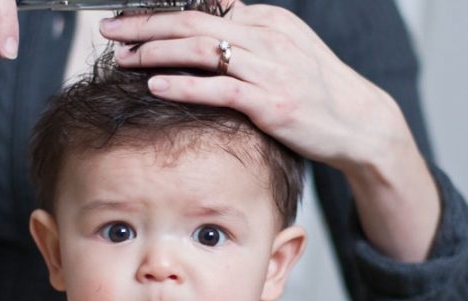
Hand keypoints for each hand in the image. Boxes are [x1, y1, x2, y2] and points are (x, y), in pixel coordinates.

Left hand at [100, 2, 414, 172]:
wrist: (358, 122)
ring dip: (156, 50)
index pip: (204, 10)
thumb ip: (251, 35)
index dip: (161, 13)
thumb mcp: (288, 49)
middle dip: (145, 24)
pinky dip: (183, 84)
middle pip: (195, 23)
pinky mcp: (272, 103)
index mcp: (269, 22)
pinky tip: (156, 84)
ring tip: (123, 56)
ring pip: (202, 51)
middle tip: (109, 29)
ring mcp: (271, 70)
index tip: (129, 19)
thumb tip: (213, 24)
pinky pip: (219, 88)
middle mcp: (268, 38)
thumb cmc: (319, 90)